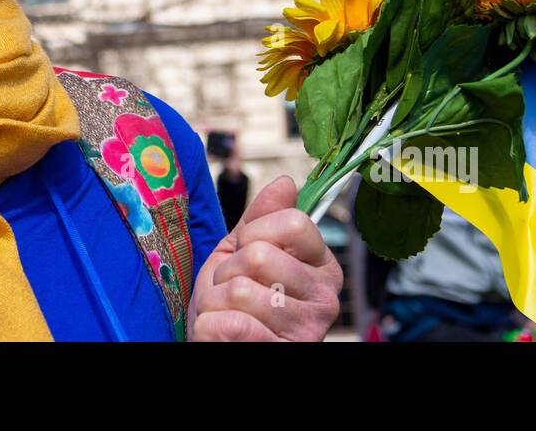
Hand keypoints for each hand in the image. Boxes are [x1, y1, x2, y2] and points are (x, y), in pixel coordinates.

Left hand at [188, 175, 341, 340]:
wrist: (223, 345)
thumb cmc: (234, 302)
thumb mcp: (242, 252)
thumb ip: (262, 218)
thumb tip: (286, 183)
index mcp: (322, 265)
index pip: (293, 222)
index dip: (253, 233)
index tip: (244, 252)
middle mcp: (324, 297)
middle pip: (259, 255)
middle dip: (227, 271)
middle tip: (230, 288)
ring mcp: (307, 329)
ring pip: (240, 291)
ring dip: (215, 301)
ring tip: (226, 311)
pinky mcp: (283, 352)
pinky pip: (232, 324)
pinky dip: (210, 326)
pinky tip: (222, 331)